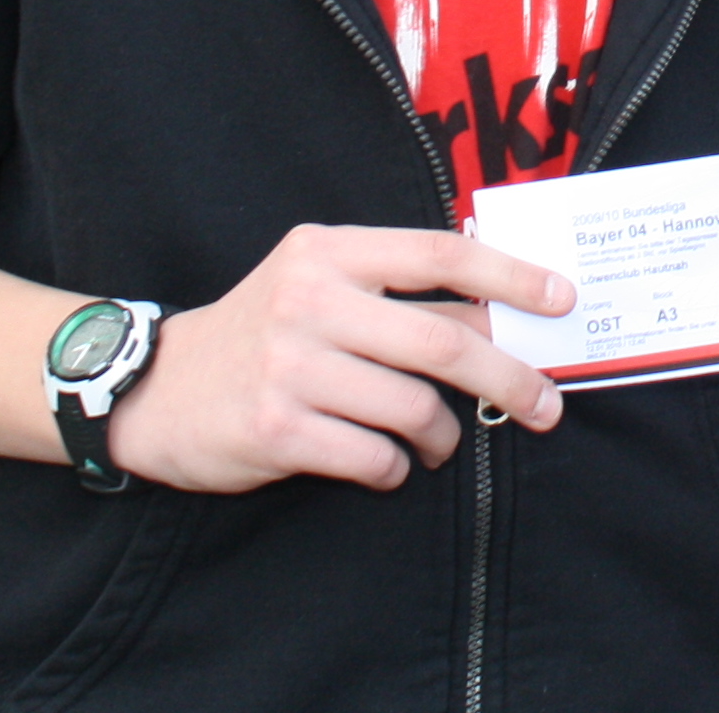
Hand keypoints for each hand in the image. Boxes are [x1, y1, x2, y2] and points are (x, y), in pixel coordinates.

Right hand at [102, 225, 573, 494]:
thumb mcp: (318, 283)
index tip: (563, 299)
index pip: (439, 253)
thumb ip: (395, 289)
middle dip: (509, 376)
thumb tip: (503, 312)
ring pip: (413, 406)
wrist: (155, 389)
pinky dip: (396, 467)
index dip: (510, 275)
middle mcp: (309, 300)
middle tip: (545, 405)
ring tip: (439, 442)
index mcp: (329, 251)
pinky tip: (386, 463)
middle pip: (441, 340)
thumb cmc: (263, 333)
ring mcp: (290, 366)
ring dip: (444, 435)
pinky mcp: (275, 429)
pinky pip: (373, 456)